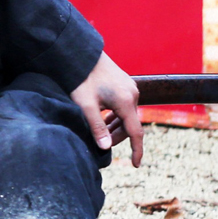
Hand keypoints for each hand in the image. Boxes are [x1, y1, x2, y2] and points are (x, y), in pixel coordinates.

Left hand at [71, 51, 142, 166]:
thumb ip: (96, 127)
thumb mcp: (85, 105)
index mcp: (126, 101)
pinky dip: (116, 116)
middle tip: (102, 145)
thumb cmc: (81, 79)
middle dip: (118, 137)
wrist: (81, 54)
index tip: (136, 165)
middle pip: (130, 124)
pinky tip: (104, 119)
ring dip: (116, 127)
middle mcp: (133, 94)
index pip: (135, 132)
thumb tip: (105, 147)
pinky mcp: (125, 84)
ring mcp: (130, 88)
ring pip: (127, 115)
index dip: (136, 150)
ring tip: (101, 135)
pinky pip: (125, 106)